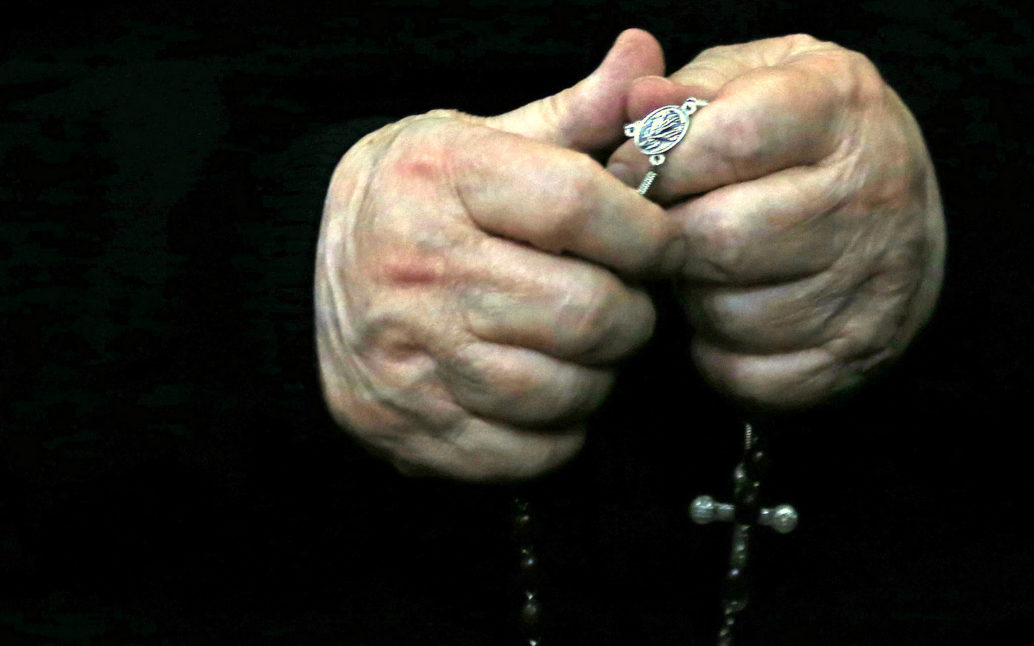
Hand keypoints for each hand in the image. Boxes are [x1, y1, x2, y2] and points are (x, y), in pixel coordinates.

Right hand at [315, 30, 682, 479]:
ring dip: (596, 374)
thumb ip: (575, 112)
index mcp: (442, 180)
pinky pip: (531, 453)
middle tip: (618, 300)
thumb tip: (647, 56)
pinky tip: (542, 391)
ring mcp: (411, 361)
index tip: (660, 243)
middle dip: (630, 313)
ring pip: (565, 390)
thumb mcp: (482, 140)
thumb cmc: (415, 202)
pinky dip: (558, 431)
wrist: (300, 278)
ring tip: (577, 345)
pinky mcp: (414, 430)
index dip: (648, 232)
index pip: (581, 206)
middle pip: (585, 312)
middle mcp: (419, 272)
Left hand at [608, 34, 944, 406]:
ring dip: (692, 298)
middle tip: (663, 230)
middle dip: (669, 238)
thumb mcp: (752, 79)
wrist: (894, 206)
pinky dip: (717, 354)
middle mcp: (870, 194)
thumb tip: (639, 103)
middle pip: (724, 238)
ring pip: (729, 313)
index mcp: (840, 107)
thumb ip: (686, 90)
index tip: (627, 172)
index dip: (661, 162)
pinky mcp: (859, 352)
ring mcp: (873, 282)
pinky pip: (748, 374)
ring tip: (705, 268)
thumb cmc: (797, 135)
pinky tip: (730, 313)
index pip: (733, 141)